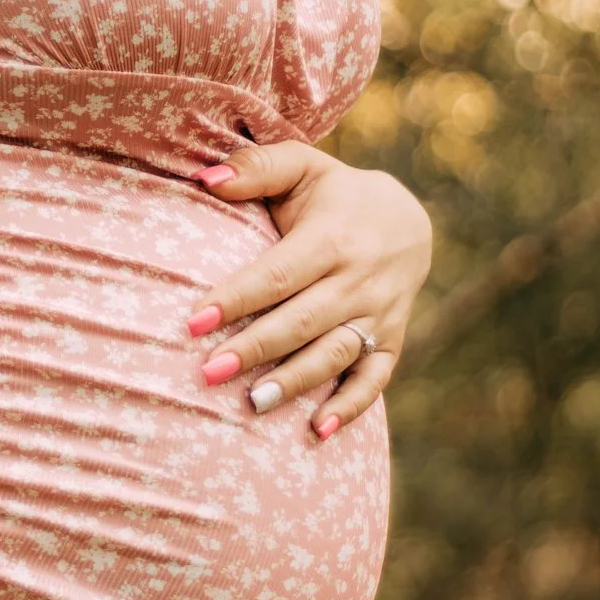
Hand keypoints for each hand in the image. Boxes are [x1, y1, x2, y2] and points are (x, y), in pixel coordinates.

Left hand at [187, 141, 430, 437]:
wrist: (407, 219)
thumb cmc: (333, 195)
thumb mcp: (302, 167)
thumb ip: (256, 167)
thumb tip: (206, 177)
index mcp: (333, 238)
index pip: (278, 275)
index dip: (236, 298)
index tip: (193, 322)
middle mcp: (360, 280)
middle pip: (301, 321)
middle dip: (255, 349)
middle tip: (208, 374)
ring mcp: (379, 315)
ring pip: (335, 354)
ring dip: (295, 382)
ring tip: (252, 404)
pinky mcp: (392, 341)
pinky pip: (375, 379)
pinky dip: (351, 407)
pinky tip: (317, 432)